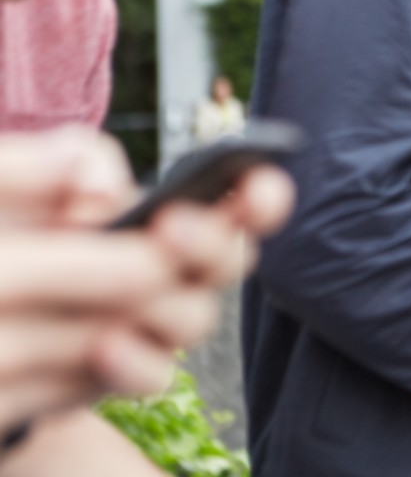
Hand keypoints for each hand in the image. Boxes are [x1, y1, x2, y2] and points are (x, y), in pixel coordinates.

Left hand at [0, 129, 295, 430]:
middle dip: (211, 244)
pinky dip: (135, 362)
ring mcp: (156, 322)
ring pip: (197, 318)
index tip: (256, 183)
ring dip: (169, 302)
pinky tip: (102, 343)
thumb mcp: (28, 178)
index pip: (242, 204)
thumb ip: (73, 159)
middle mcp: (179, 269)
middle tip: (171, 226)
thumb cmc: (16, 224)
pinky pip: (156, 374)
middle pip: (232, 261)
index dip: (263, 196)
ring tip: (118, 288)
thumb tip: (104, 190)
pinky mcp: (125, 369)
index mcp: (175, 212)